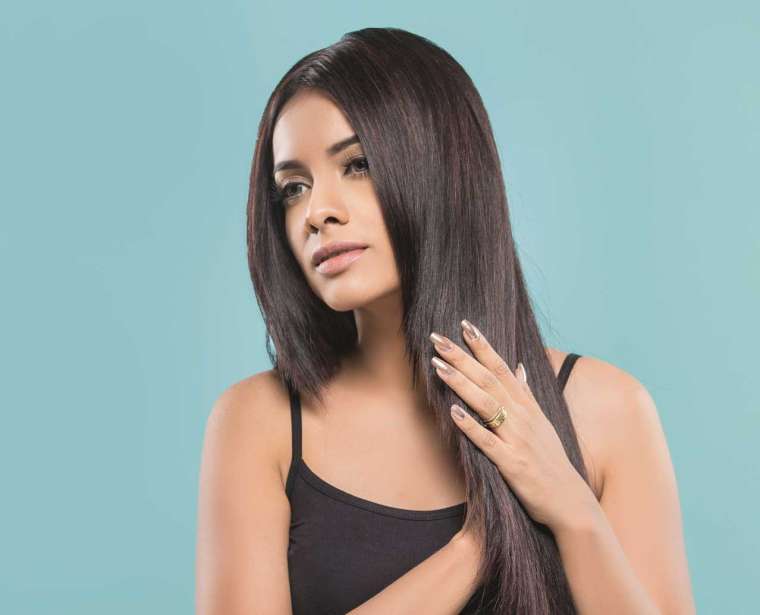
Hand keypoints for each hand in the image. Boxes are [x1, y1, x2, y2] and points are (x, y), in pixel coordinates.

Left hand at [429, 320, 595, 532]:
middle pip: (489, 380)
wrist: (570, 502)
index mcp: (528, 406)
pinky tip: (453, 413)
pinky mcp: (512, 464)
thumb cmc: (551, 462)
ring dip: (461, 384)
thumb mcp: (543, 422)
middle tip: (437, 337)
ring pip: (486, 404)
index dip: (483, 346)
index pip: (502, 368)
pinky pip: (488, 442)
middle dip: (462, 357)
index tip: (464, 325)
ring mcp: (518, 439)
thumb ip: (528, 394)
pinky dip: (472, 427)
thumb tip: (519, 365)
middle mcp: (523, 417)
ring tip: (437, 366)